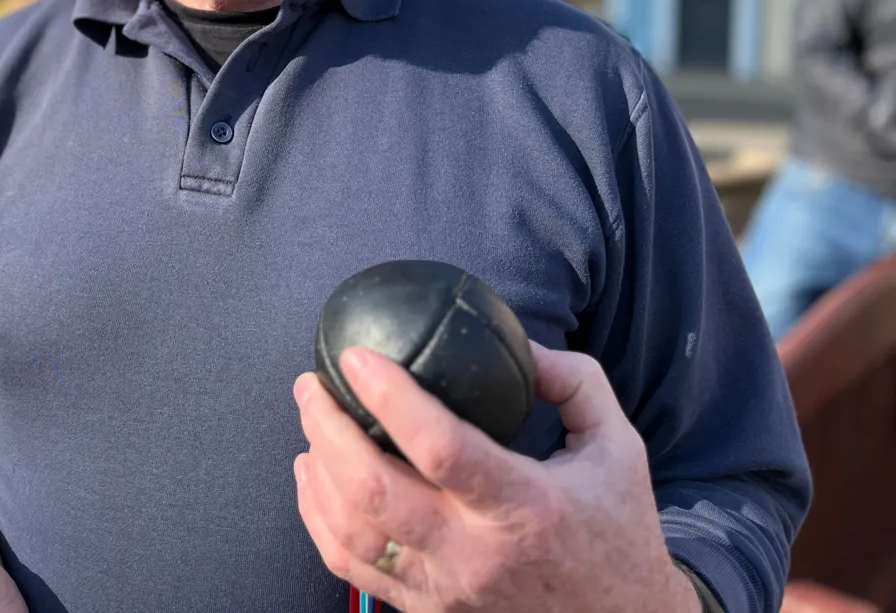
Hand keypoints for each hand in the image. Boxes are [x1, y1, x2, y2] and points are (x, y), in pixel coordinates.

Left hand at [292, 341, 701, 612]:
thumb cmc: (617, 529)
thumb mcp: (617, 447)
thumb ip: (572, 383)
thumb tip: (519, 343)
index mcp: (527, 506)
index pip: (441, 448)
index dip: (390, 396)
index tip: (356, 355)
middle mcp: (478, 554)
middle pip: (374, 490)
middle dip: (327, 427)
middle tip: (311, 383)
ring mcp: (446, 589)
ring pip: (351, 532)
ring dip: (317, 469)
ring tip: (311, 420)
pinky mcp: (428, 609)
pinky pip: (351, 567)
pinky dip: (318, 518)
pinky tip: (314, 477)